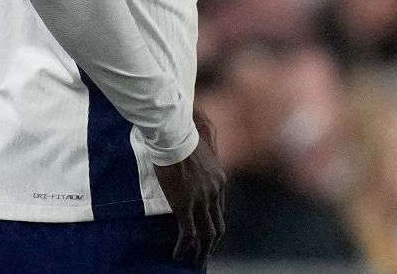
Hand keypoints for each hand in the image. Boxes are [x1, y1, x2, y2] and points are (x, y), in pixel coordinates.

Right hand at [154, 111, 225, 261]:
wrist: (175, 137)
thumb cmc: (185, 138)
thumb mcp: (203, 150)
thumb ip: (206, 157)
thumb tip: (202, 149)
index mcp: (219, 180)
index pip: (221, 208)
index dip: (215, 223)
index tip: (210, 234)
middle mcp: (215, 192)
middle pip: (218, 224)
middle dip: (212, 242)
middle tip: (204, 254)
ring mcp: (201, 200)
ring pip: (206, 233)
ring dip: (200, 250)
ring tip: (193, 261)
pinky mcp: (185, 205)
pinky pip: (188, 232)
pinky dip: (184, 247)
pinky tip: (177, 254)